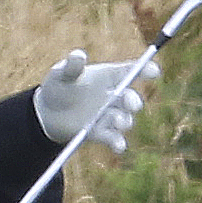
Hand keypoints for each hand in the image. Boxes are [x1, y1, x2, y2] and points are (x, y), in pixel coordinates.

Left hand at [33, 49, 159, 153]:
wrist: (47, 113)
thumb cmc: (58, 86)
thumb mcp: (61, 74)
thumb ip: (71, 66)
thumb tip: (78, 56)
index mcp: (107, 76)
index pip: (130, 71)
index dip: (144, 70)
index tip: (154, 71)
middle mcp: (113, 96)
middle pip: (129, 98)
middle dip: (133, 101)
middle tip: (132, 104)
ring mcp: (108, 116)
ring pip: (124, 119)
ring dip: (124, 121)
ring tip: (119, 121)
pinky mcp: (100, 133)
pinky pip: (113, 138)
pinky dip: (117, 143)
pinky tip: (119, 146)